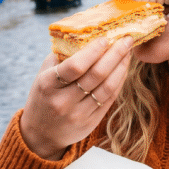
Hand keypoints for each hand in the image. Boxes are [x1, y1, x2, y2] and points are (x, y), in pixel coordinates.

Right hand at [19, 36, 132, 160]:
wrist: (40, 134)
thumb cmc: (43, 96)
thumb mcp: (43, 75)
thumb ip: (62, 56)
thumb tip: (87, 35)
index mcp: (48, 85)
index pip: (75, 66)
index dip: (93, 51)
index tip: (105, 38)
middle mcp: (63, 101)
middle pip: (96, 75)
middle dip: (115, 54)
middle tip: (126, 40)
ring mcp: (78, 114)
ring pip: (107, 88)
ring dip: (121, 67)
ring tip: (128, 52)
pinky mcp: (90, 123)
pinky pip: (110, 99)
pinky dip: (119, 81)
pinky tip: (123, 68)